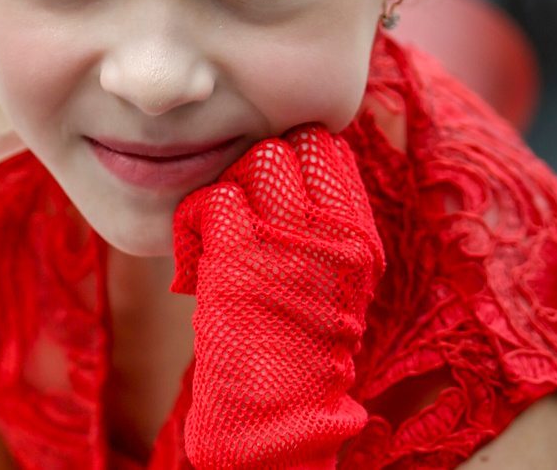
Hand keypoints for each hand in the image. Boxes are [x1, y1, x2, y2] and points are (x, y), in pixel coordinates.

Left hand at [171, 125, 382, 469]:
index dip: (295, 159)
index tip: (277, 188)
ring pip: (257, 162)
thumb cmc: (298, 344)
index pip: (328, 149)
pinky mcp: (242, 252)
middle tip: (246, 204)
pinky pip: (215, 198)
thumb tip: (296, 167)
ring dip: (232, 186)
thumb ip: (323, 222)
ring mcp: (287, 239)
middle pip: (292, 147)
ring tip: (223, 225)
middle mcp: (331, 231)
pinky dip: (198, 217)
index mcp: (358, 235)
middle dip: (263, 165)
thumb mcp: (333, 277)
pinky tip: (199, 246)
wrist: (278, 410)